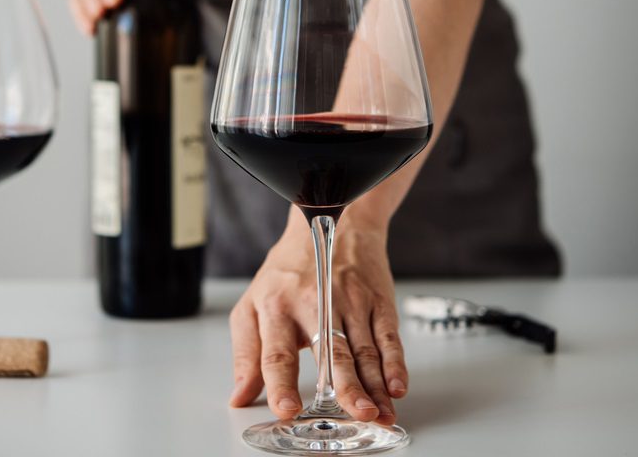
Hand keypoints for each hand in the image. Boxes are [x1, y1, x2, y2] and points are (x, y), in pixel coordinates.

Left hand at [228, 221, 407, 424]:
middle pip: (331, 351)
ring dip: (375, 386)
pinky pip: (388, 337)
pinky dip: (395, 364)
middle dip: (346, 387)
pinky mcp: (377, 301)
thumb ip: (246, 355)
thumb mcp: (253, 306)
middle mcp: (314, 303)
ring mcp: (349, 301)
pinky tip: (397, 386)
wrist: (328, 223)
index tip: (287, 408)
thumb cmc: (288, 271)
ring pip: (364, 350)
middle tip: (354, 414)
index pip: (277, 352)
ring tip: (378, 414)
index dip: (281, 383)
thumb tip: (240, 396)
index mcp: (277, 307)